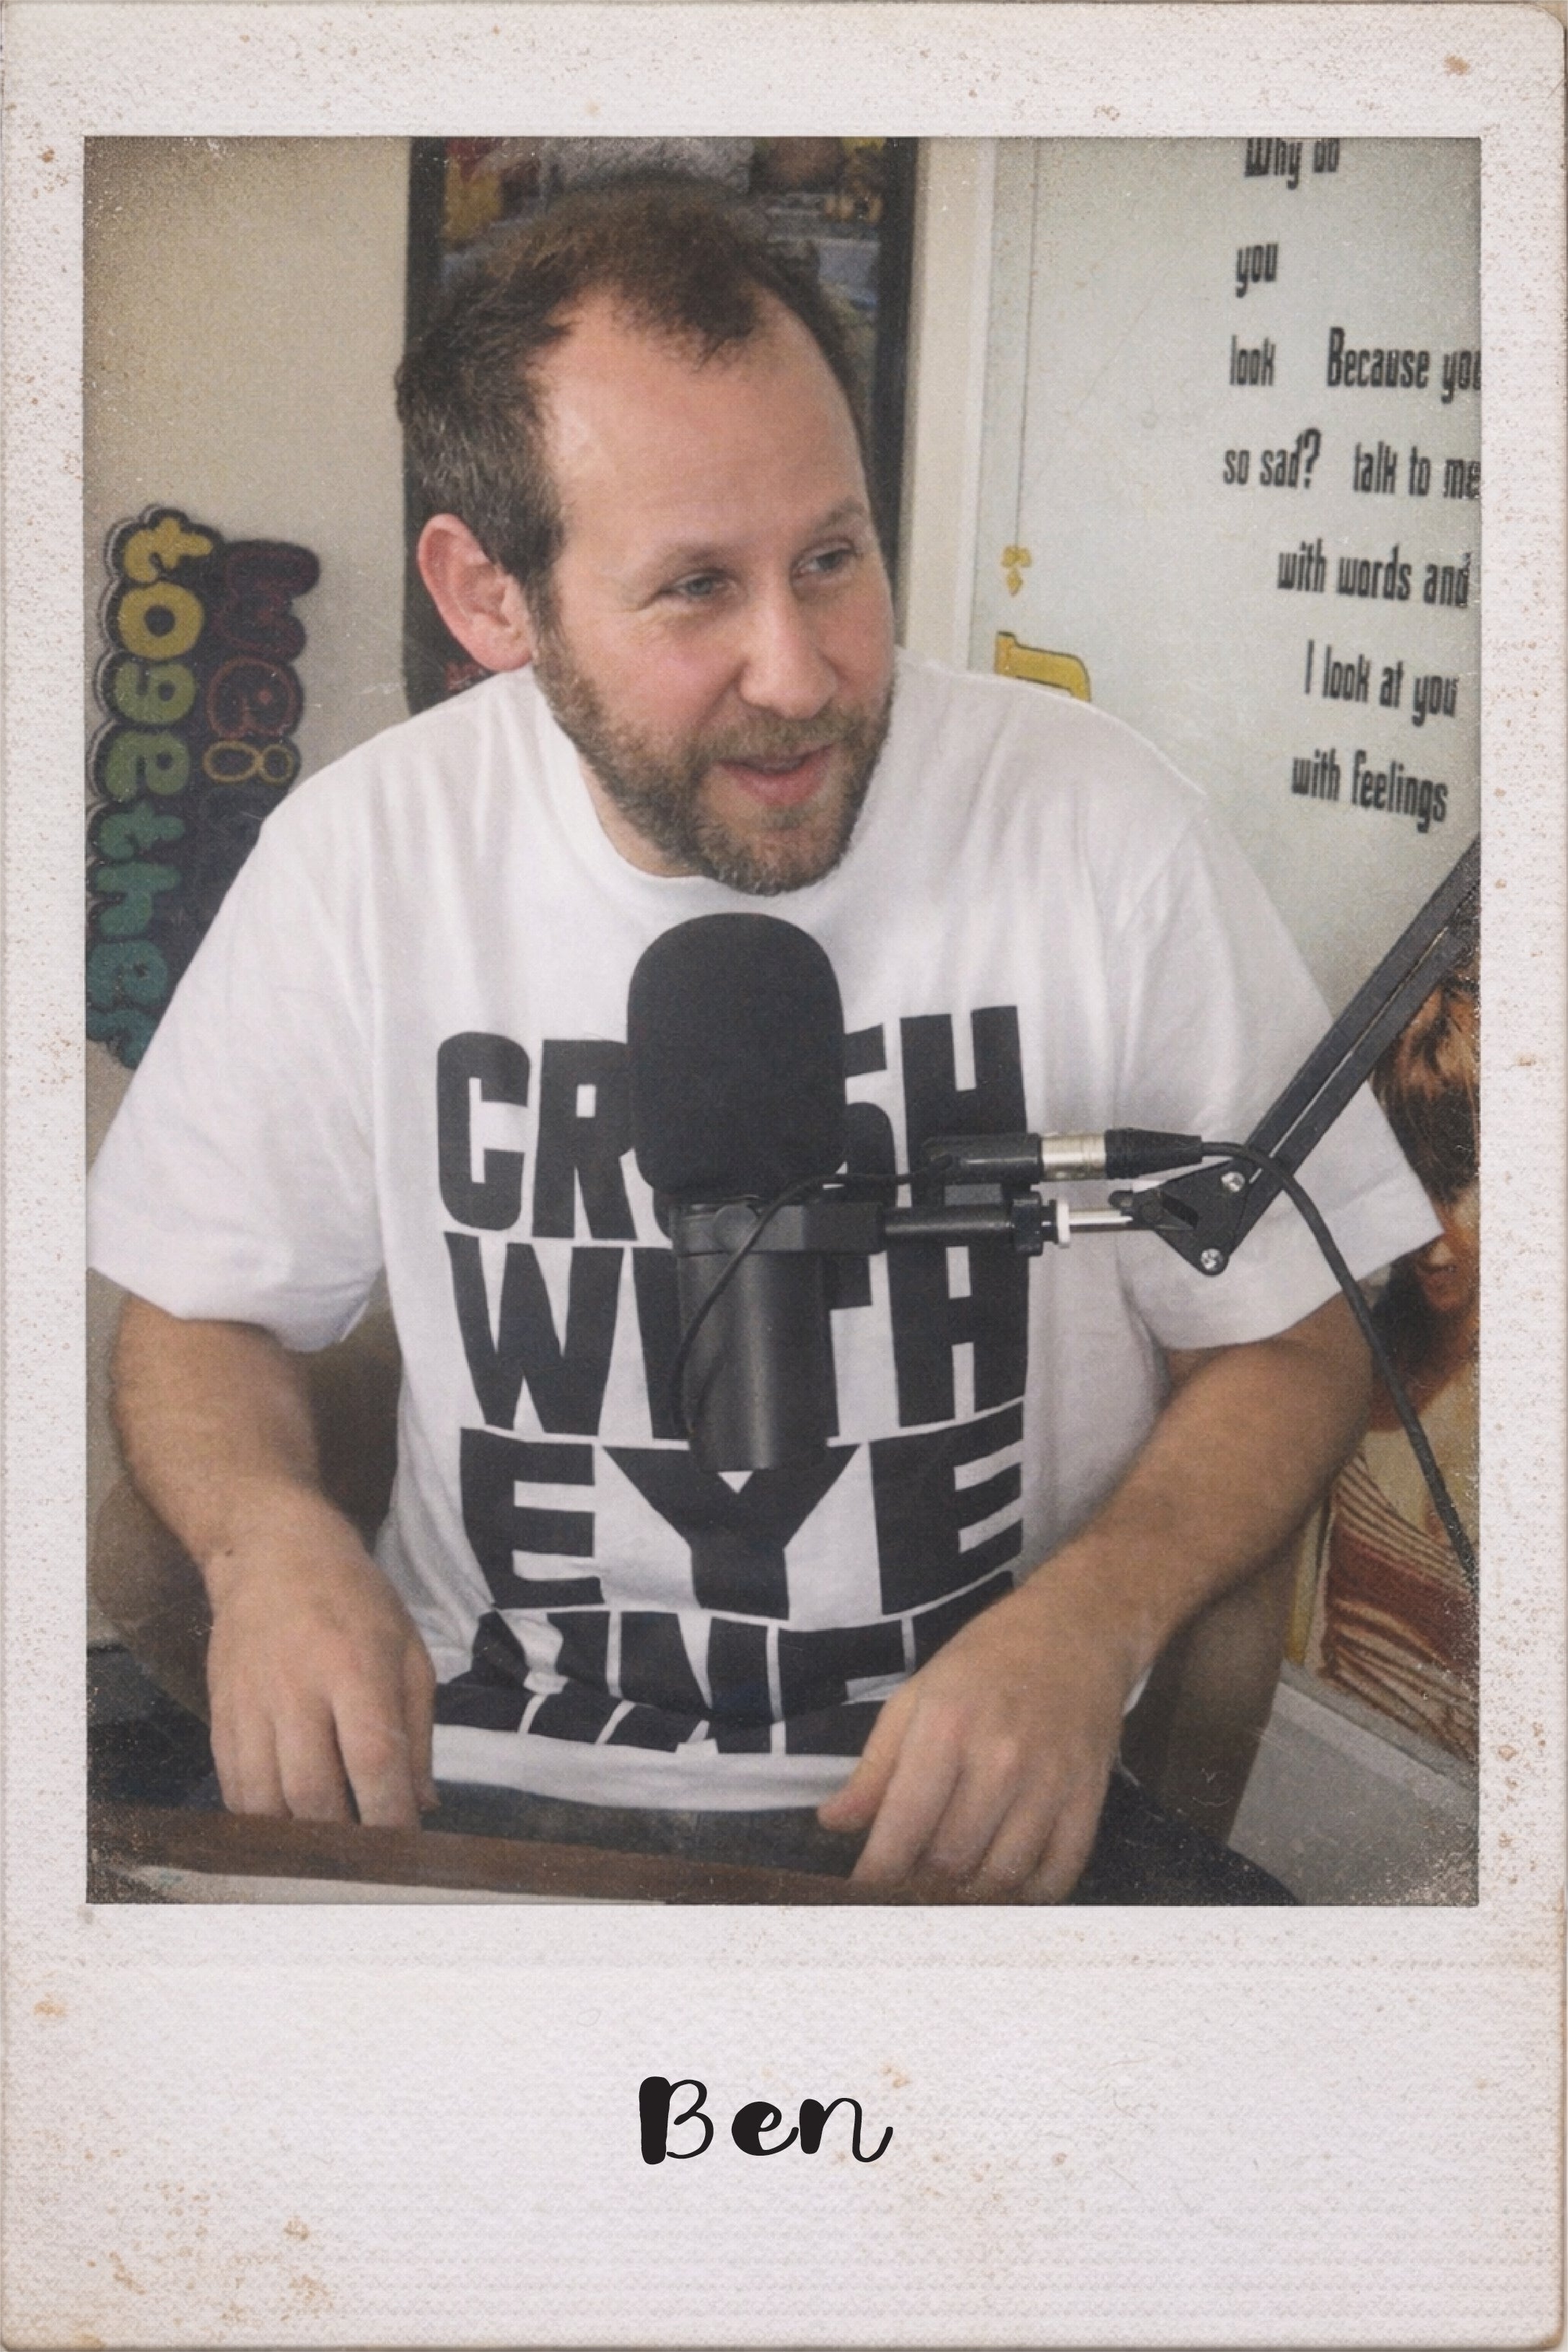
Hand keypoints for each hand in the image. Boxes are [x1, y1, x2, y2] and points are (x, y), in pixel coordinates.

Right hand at [203, 1485, 437, 1828]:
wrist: (270, 1552)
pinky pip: (232, 1787)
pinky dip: (259, 1820)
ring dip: (298, 1840)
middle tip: (368, 1863)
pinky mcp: (219, 1714)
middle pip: (313, 1793)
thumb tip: (422, 1805)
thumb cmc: (353, 1599)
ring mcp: (250, 1704)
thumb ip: (416, 1731)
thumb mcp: (407, 1650)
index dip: (388, 1817)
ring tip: (328, 1854)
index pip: (371, 1759)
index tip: (405, 1851)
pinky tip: (285, 1829)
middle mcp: (297, 1689)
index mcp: (355, 1668)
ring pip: (265, 1802)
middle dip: (343, 1841)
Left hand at [816, 1567, 1137, 1900]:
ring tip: (951, 1886)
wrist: (1075, 1631)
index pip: (903, 1826)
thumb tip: (834, 1822)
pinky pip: (1057, 1876)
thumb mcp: (916, 1697)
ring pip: (1001, 1877)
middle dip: (921, 1884)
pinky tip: (1003, 1884)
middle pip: (950, 1860)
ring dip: (970, 1895)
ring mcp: (1051, 1783)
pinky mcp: (1089, 1801)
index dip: (877, 1873)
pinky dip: (1025, 1896)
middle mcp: (1001, 1760)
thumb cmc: (984, 1663)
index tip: (863, 1892)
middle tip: (908, 1883)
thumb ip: (876, 1767)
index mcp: (946, 1728)